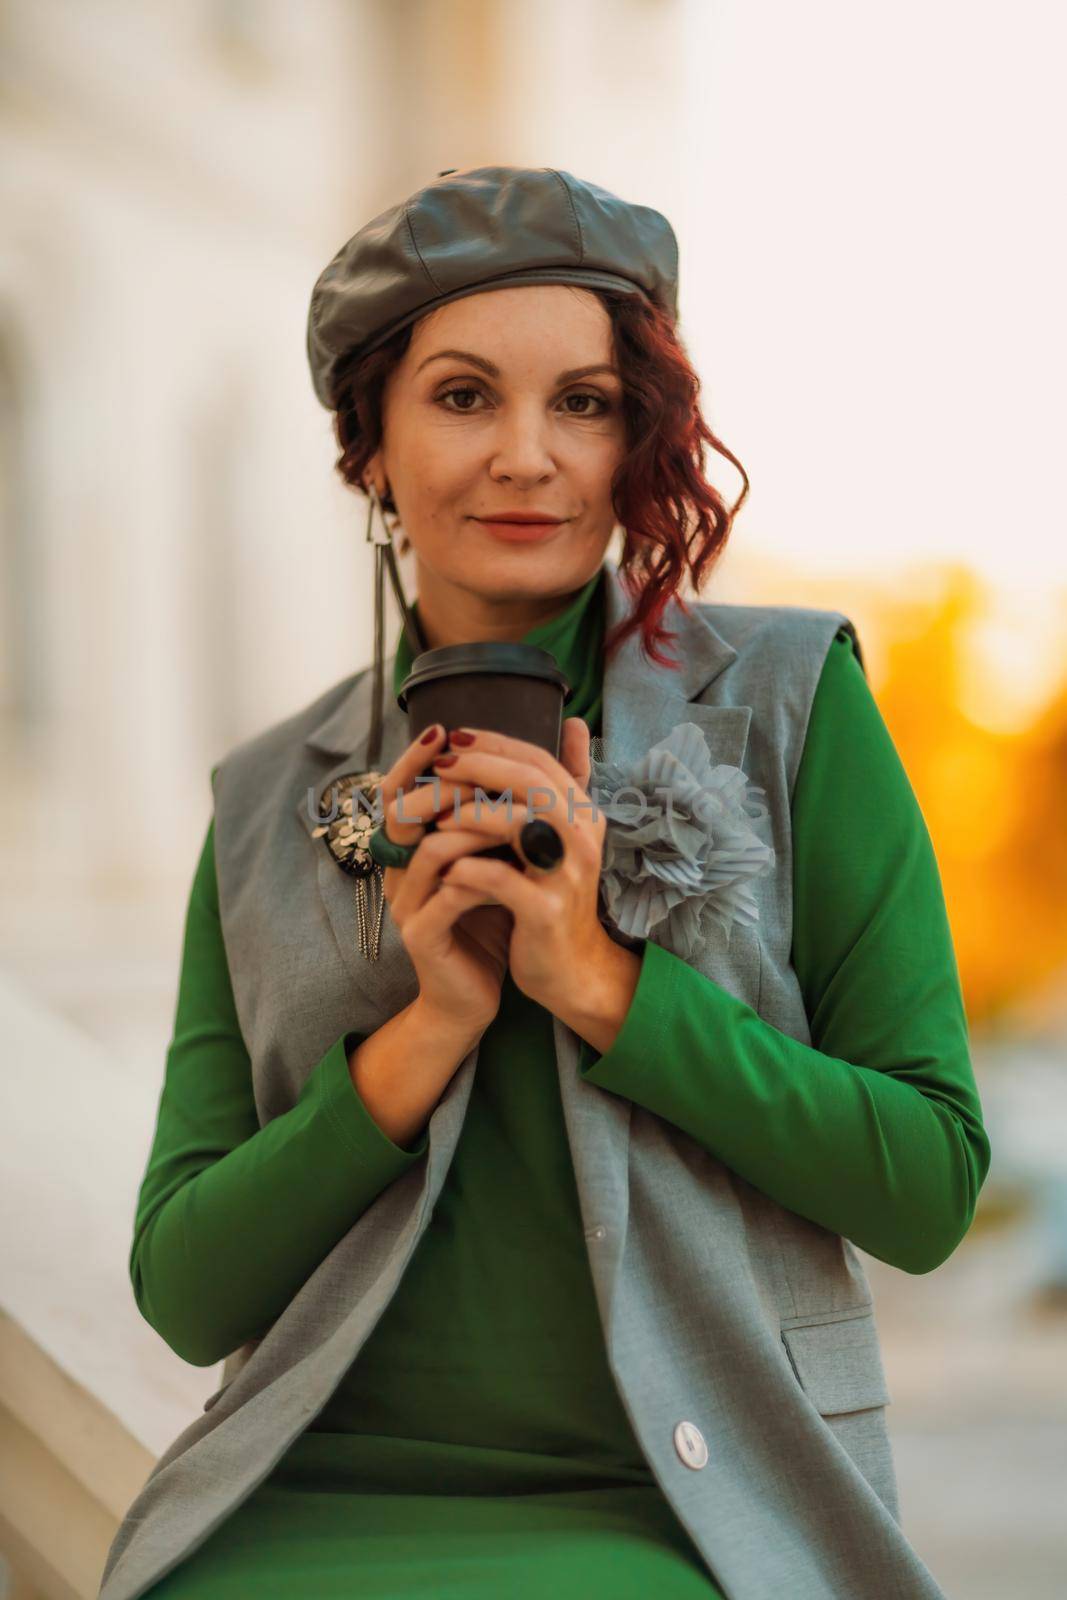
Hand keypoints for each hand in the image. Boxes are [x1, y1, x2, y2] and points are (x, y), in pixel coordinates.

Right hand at [375, 725, 510, 1037]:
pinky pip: (446, 897)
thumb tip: (542, 758)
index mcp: (416, 847)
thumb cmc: (489, 921)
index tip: (445, 730)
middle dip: (438, 781)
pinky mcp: (422, 936)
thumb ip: (513, 813)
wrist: (473, 997)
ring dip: (470, 827)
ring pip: (429, 849)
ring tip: (510, 816)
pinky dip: (479, 877)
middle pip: (399, 810)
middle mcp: (403, 870)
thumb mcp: (504, 861)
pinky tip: (510, 871)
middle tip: (474, 765)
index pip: (401, 790)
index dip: (415, 759)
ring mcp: (407, 904)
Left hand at [429, 718, 615, 1012]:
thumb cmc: (553, 896)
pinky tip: (444, 867)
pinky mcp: (545, 911)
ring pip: (517, 823)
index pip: (539, 761)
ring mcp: (567, 874)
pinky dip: (467, 868)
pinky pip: (500, 878)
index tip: (454, 738)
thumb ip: (564, 785)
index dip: (495, 744)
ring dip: (469, 813)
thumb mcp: (563, 838)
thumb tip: (578, 723)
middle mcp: (583, 838)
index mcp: (584, 815)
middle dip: (479, 767)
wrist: (570, 969)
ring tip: (436, 816)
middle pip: (530, 782)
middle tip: (440, 763)